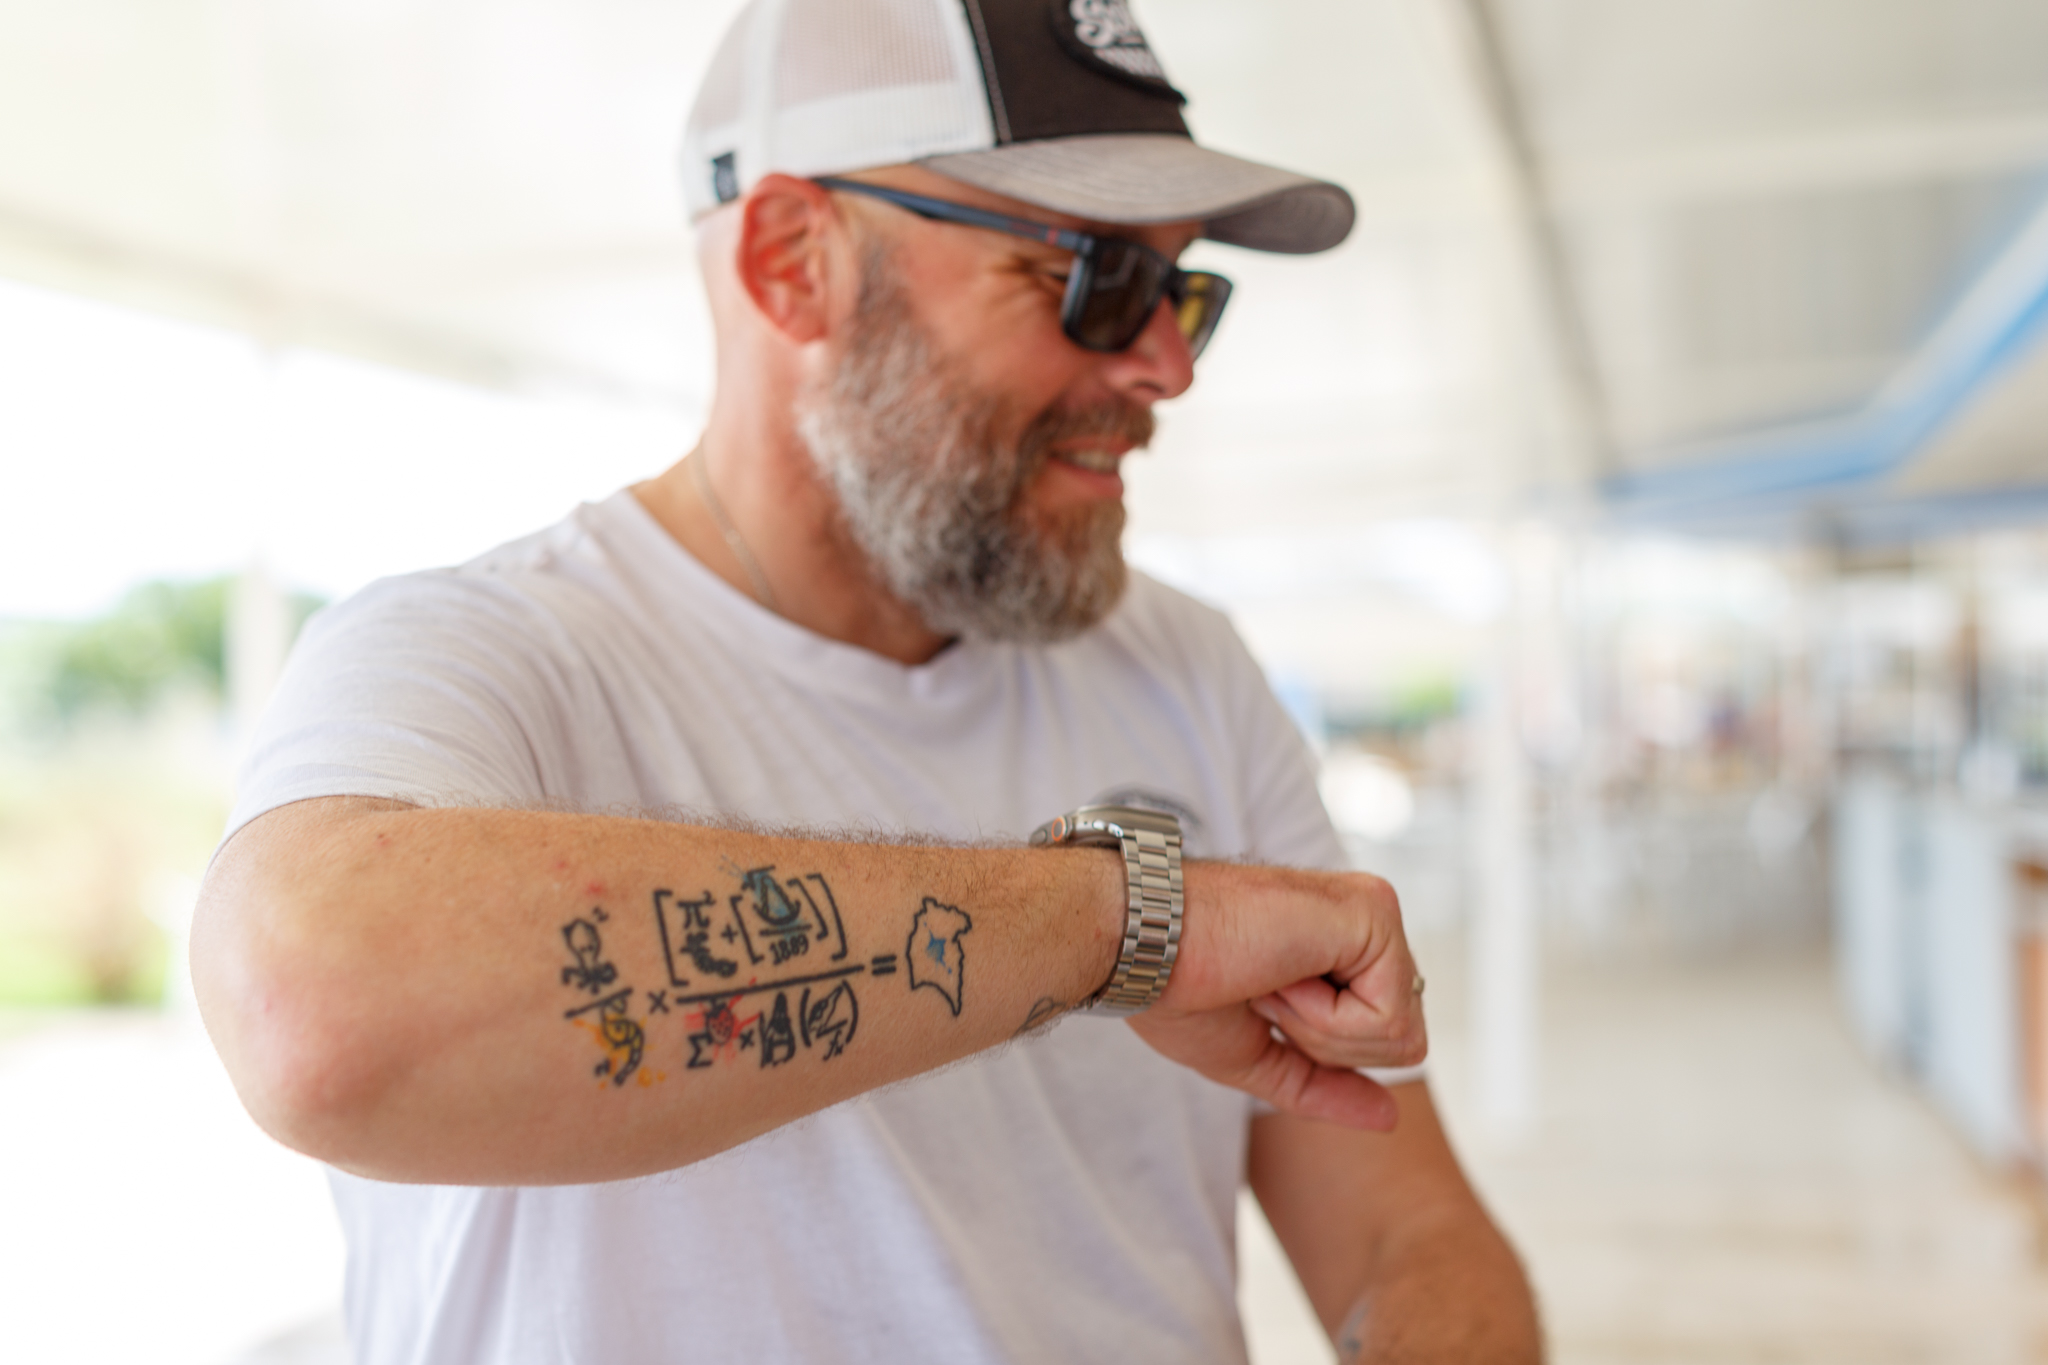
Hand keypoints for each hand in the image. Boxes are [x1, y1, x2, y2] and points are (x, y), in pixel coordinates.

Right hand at [1127, 862, 1425, 1130]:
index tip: (1259, 997)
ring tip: (1269, 979)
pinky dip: (1324, 1019)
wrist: (1140, 946)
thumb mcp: (1258, 1055)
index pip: (1386, 1038)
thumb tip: (1390, 1118)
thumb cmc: (1179, 990)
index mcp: (1345, 945)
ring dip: (1320, 1030)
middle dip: (1326, 1044)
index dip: (1318, 1048)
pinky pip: (1388, 1017)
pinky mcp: (1374, 913)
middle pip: (1405, 1042)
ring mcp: (1375, 912)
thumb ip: (1323, 1084)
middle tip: (1264, 991)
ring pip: (1402, 1034)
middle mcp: (1368, 920)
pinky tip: (1280, 975)